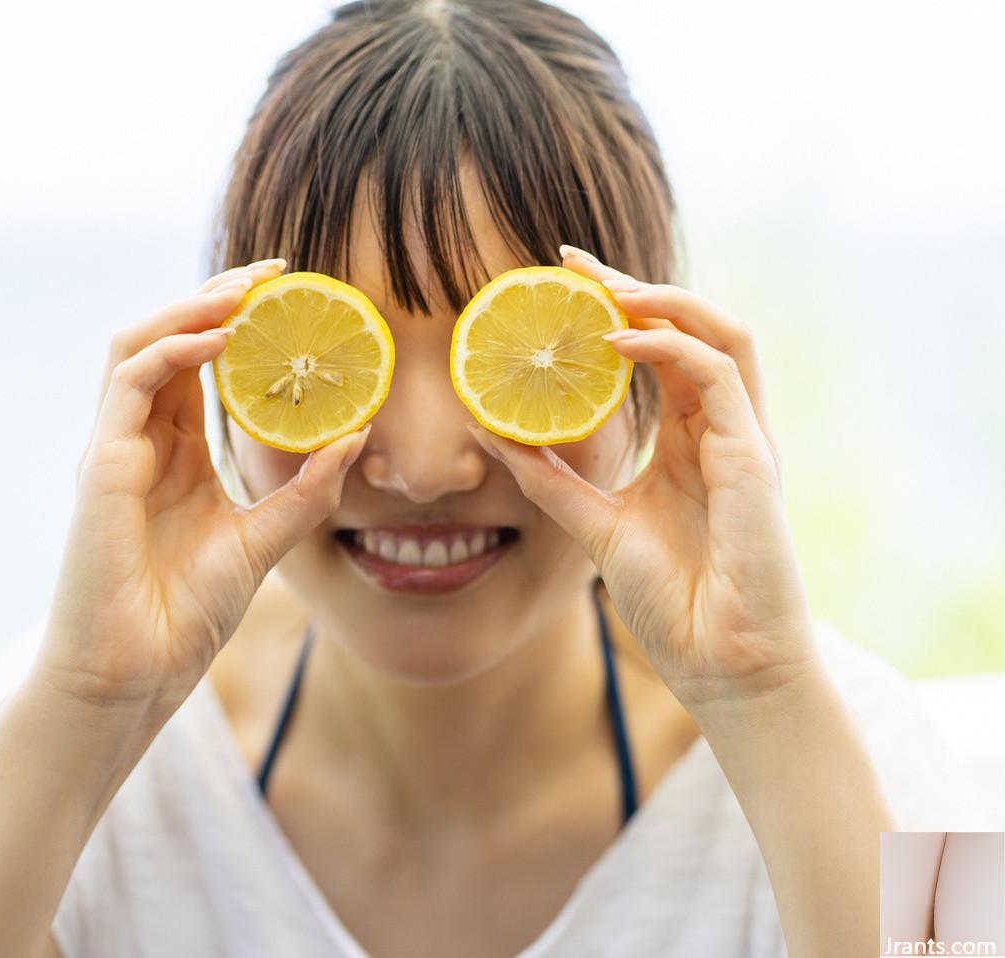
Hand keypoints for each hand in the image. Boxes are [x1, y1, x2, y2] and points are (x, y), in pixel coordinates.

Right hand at [39, 259, 370, 711]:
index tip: (288, 295)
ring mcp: (116, 448)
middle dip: (217, 297)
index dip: (236, 324)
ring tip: (248, 288)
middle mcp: (141, 440)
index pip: (198, 366)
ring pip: (139, 343)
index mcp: (175, 455)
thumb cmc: (187, 614)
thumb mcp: (264, 540)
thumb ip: (305, 491)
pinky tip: (223, 337)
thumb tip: (358, 437)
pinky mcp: (102, 463)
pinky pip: (131, 381)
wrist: (137, 674)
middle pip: (169, 340)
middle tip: (274, 270)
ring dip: (192, 306)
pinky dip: (174, 348)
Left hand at [465, 246, 819, 710]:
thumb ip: (553, 482)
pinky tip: (618, 339)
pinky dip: (670, 347)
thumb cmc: (674, 602)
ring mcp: (745, 443)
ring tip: (601, 285)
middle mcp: (724, 432)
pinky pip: (718, 378)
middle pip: (694, 328)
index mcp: (693, 443)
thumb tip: (495, 438)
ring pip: (722, 335)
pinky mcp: (753, 462)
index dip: (621, 310)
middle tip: (572, 261)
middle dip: (637, 286)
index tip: (565, 281)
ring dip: (663, 300)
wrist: (721, 667)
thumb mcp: (596, 527)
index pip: (664, 352)